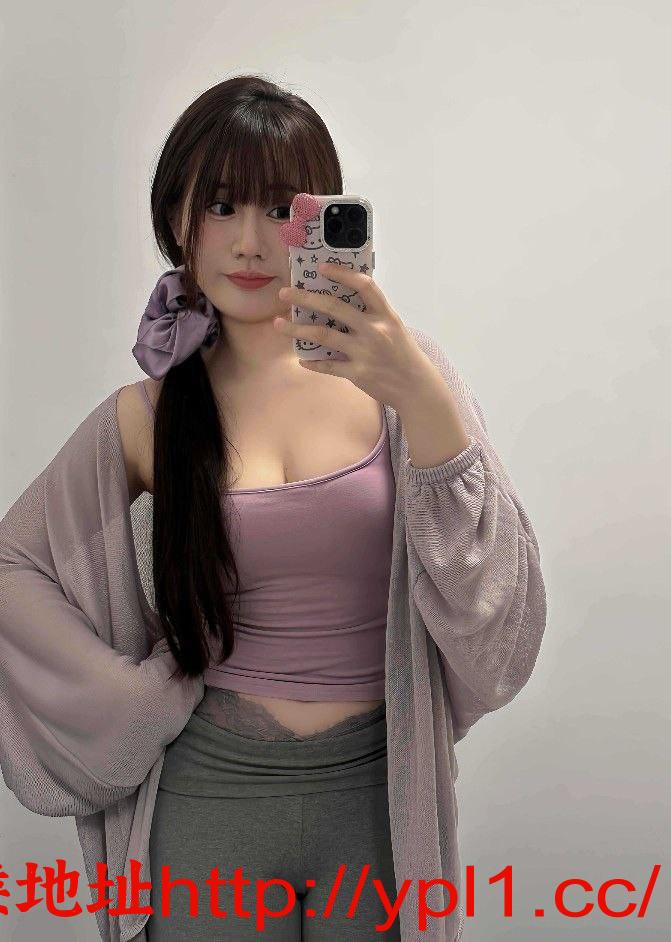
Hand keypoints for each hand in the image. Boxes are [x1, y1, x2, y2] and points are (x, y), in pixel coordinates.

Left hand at [275, 262, 438, 411]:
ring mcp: (364, 352)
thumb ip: (372, 314)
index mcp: (385, 315)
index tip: (321, 267)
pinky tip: (302, 359)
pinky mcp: (358, 373)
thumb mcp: (393, 327)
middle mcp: (374, 330)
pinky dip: (313, 362)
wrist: (416, 387)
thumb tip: (341, 300)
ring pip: (323, 336)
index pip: (363, 285)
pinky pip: (328, 365)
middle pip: (334, 308)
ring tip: (278, 325)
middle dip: (305, 298)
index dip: (342, 274)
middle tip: (284, 293)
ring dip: (297, 330)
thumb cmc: (402, 354)